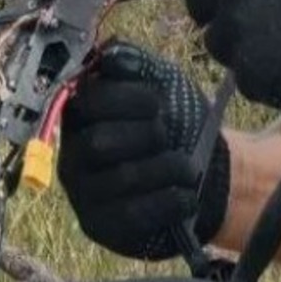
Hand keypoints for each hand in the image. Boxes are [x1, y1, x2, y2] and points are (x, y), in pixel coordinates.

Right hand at [56, 41, 229, 259]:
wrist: (208, 173)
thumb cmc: (178, 123)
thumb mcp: (162, 82)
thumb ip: (135, 63)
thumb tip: (109, 54)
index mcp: (82, 114)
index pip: (86, 102)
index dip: (127, 99)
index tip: (157, 102)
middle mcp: (72, 154)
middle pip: (97, 143)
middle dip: (146, 136)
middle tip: (167, 136)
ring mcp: (83, 195)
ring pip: (120, 180)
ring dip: (166, 168)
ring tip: (188, 168)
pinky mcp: (101, 227)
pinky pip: (133, 215)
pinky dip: (171, 200)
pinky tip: (187, 193)